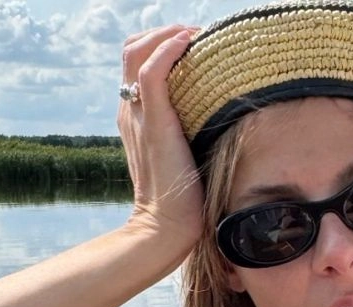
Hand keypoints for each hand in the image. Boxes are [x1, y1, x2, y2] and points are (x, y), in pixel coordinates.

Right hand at [117, 25, 203, 245]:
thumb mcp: (186, 157)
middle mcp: (131, 111)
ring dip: (169, 35)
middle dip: (164, 33)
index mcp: (136, 117)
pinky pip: (152, 72)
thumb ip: (192, 134)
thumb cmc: (183, 198)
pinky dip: (169, 49)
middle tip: (199, 36)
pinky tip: (191, 43)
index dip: (163, 44)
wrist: (165, 227)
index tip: (197, 45)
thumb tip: (222, 120)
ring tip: (198, 36)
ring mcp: (138, 115)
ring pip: (137, 52)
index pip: (137, 62)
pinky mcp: (153, 123)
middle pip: (132, 49)